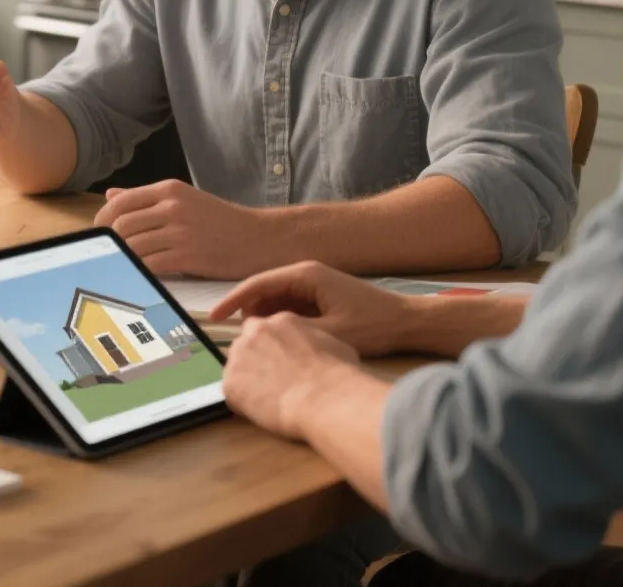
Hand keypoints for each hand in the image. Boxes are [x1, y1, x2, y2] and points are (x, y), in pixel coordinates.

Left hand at [95, 180, 276, 278]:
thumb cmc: (220, 221)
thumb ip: (146, 198)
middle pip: (121, 224)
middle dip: (108, 242)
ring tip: (119, 266)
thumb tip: (111, 194)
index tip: (99, 234)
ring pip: (132, 246)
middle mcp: (172, 207)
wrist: (257, 239)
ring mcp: (180, 231)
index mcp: (169, 189)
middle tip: (105, 254)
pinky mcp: (187, 256)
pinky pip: (149, 265)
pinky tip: (136, 275)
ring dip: (122, 259)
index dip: (103, 220)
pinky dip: (138, 271)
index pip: (121, 202)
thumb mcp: (184, 199)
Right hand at [209, 261, 414, 356]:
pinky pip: (289, 307)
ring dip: (265, 320)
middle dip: (248, 313)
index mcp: (307, 275)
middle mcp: (307, 274)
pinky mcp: (320, 297)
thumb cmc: (375, 325)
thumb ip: (294, 330)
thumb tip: (261, 332)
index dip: (233, 300)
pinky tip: (281, 343)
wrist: (408, 322)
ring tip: (261, 347)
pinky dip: (280, 322)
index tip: (214, 317)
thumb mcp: (332, 332)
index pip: (258, 283)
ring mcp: (314, 285)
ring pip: (275, 300)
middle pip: (263, 290)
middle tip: (241, 341)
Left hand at [222, 313, 359, 439]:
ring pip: (236, 366)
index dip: (273, 347)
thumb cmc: (338, 373)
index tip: (282, 362)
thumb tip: (313, 349)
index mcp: (281, 320)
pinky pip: (232, 392)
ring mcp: (239, 357)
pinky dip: (243, 402)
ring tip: (269, 397)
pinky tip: (263, 410)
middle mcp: (255, 332)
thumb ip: (313, 340)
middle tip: (274, 380)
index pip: (267, 329)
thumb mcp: (333, 343)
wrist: (325, 399)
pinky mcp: (230, 383)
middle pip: (247, 343)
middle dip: (257, 359)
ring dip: (248, 378)